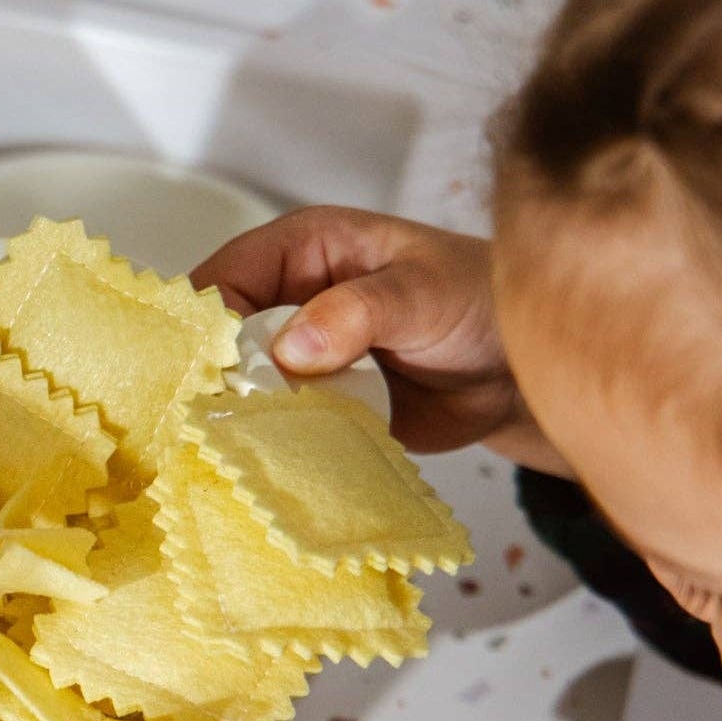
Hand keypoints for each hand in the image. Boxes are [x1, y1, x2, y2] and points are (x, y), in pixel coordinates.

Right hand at [191, 206, 569, 473]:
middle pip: (218, 343)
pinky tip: (254, 468)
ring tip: (223, 454)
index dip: (205, 324)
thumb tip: (291, 346)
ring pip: (237, 391)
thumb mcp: (424, 293)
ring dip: (232, 422)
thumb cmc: (479, 304)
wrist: (516, 373)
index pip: (224, 280)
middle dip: (210, 380)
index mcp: (302, 252)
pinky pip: (269, 428)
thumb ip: (360, 311)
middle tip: (207, 423)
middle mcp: (286, 304)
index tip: (205, 373)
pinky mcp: (308, 409)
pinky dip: (261, 448)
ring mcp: (294, 362)